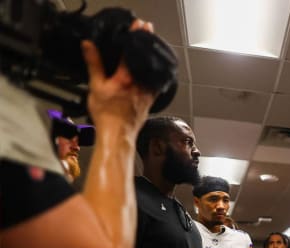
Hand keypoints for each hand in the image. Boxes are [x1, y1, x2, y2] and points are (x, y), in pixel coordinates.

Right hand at [82, 19, 156, 138]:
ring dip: (152, 56)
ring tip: (151, 46)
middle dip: (146, 43)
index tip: (140, 25)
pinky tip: (155, 70)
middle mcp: (140, 83)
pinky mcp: (151, 99)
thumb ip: (94, 64)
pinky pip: (157, 82)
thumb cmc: (106, 115)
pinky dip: (156, 73)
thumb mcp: (96, 86)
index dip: (137, 36)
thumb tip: (89, 45)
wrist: (117, 135)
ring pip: (153, 69)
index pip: (133, 51)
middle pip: (146, 58)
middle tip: (148, 31)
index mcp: (126, 77)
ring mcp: (148, 91)